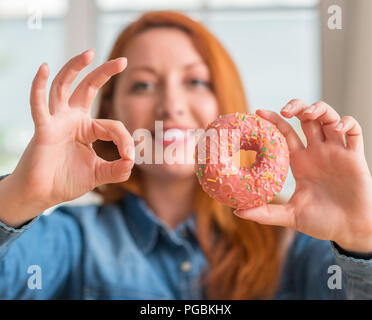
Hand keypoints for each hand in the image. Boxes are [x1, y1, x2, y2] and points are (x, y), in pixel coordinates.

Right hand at [11, 50, 133, 210]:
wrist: (42, 194)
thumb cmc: (66, 181)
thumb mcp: (98, 174)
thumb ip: (117, 170)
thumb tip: (133, 162)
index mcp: (87, 129)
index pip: (113, 126)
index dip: (124, 140)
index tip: (129, 157)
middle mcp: (73, 120)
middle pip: (88, 88)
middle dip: (104, 73)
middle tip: (123, 60)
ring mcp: (57, 121)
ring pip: (64, 87)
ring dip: (74, 68)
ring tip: (89, 53)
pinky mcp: (44, 129)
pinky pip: (40, 105)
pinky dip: (39, 87)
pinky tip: (44, 68)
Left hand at [234, 99, 371, 252]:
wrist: (349, 230)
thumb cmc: (320, 222)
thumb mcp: (290, 216)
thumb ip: (265, 213)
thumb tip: (237, 211)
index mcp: (300, 161)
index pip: (286, 132)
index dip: (274, 119)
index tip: (258, 112)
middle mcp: (317, 152)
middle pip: (307, 118)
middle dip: (297, 107)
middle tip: (285, 111)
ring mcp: (336, 152)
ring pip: (329, 118)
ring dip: (319, 109)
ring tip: (308, 114)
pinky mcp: (354, 157)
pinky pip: (354, 130)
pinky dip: (347, 122)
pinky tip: (337, 128)